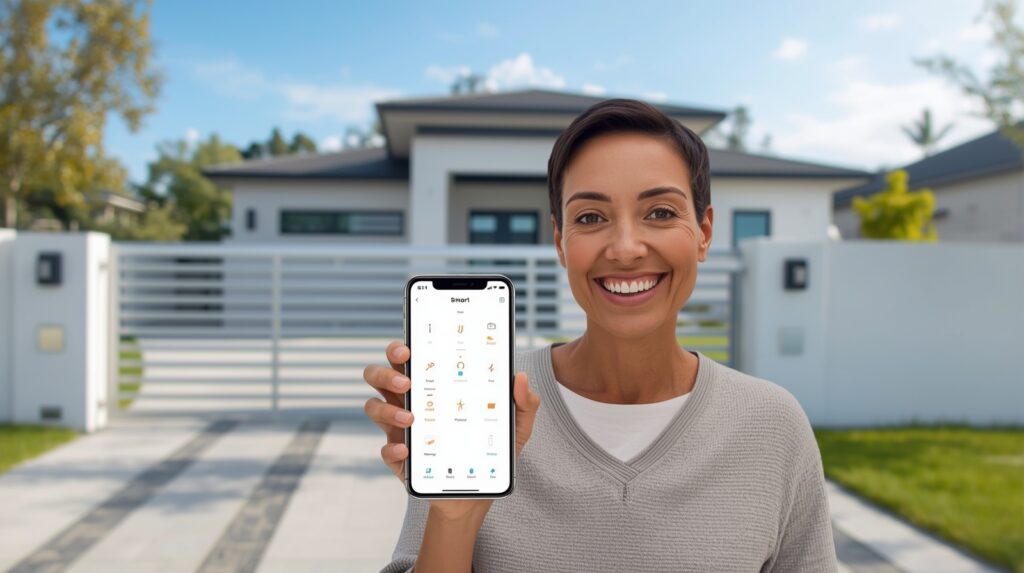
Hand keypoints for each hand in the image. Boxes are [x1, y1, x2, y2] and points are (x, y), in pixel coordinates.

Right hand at [362, 340, 540, 519]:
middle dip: (385, 373)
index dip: (399, 349)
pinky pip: (384, 449)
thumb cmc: (491, 451)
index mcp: (433, 387)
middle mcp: (410, 402)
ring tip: (411, 419)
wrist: (477, 495)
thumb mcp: (515, 428)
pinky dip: (392, 449)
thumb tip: (521, 377)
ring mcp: (401, 431)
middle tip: (406, 381)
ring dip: (386, 409)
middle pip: (378, 376)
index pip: (407, 358)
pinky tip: (406, 452)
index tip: (408, 349)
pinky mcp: (400, 459)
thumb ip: (524, 403)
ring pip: (373, 407)